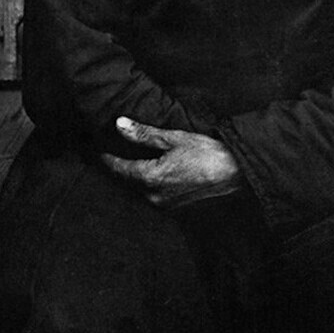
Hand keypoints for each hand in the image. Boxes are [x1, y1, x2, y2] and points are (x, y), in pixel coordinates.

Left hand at [99, 117, 243, 207]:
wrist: (234, 173)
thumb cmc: (206, 152)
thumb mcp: (173, 138)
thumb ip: (144, 134)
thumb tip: (120, 125)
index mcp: (150, 178)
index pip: (120, 170)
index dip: (109, 160)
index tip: (99, 152)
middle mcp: (153, 196)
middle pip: (129, 181)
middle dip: (121, 168)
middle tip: (113, 153)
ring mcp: (165, 204)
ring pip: (141, 189)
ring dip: (136, 177)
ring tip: (132, 162)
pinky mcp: (176, 207)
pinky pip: (155, 194)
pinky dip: (150, 184)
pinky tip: (155, 172)